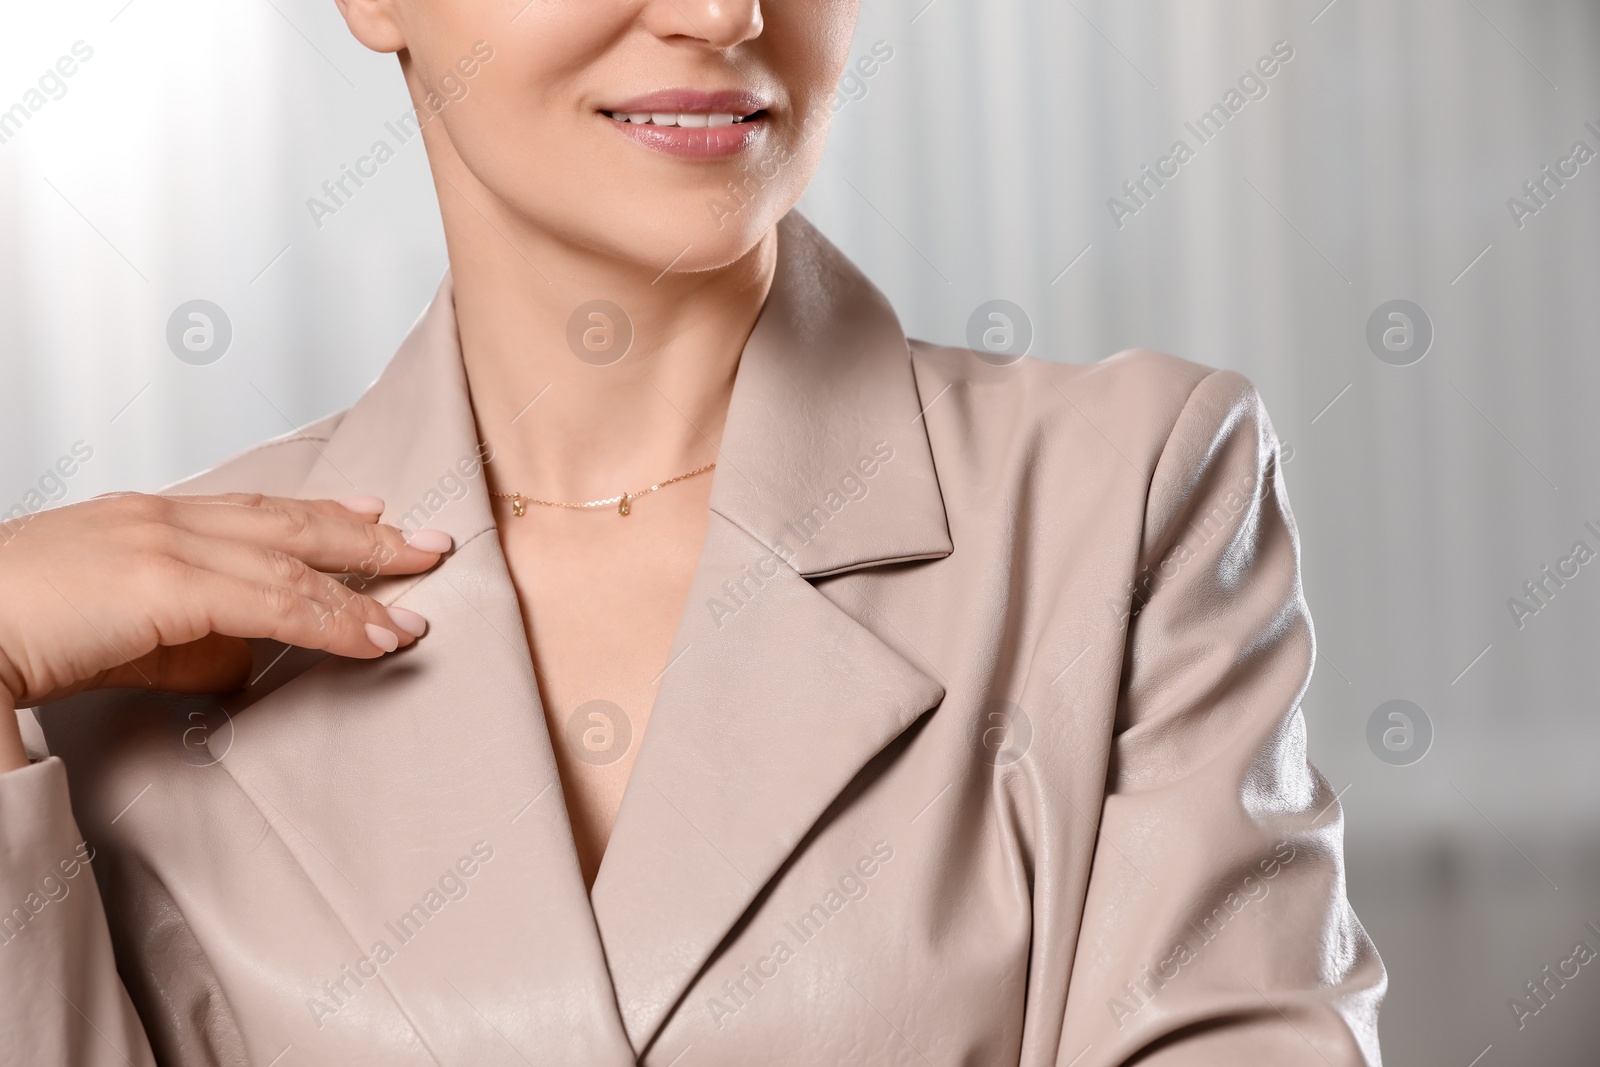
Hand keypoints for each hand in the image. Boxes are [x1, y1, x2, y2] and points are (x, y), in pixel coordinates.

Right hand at [0, 492, 448, 770]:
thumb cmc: (14, 631)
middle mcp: (166, 519)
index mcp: (150, 520)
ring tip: (417, 602)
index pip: (256, 510)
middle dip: (366, 533)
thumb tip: (247, 662)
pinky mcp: (168, 583)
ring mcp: (168, 544)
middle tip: (424, 542)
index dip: (320, 513)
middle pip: (290, 521)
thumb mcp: (122, 640)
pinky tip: (377, 634)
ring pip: (293, 561)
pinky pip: (277, 602)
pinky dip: (336, 619)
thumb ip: (190, 647)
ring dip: (364, 581)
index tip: (370, 510)